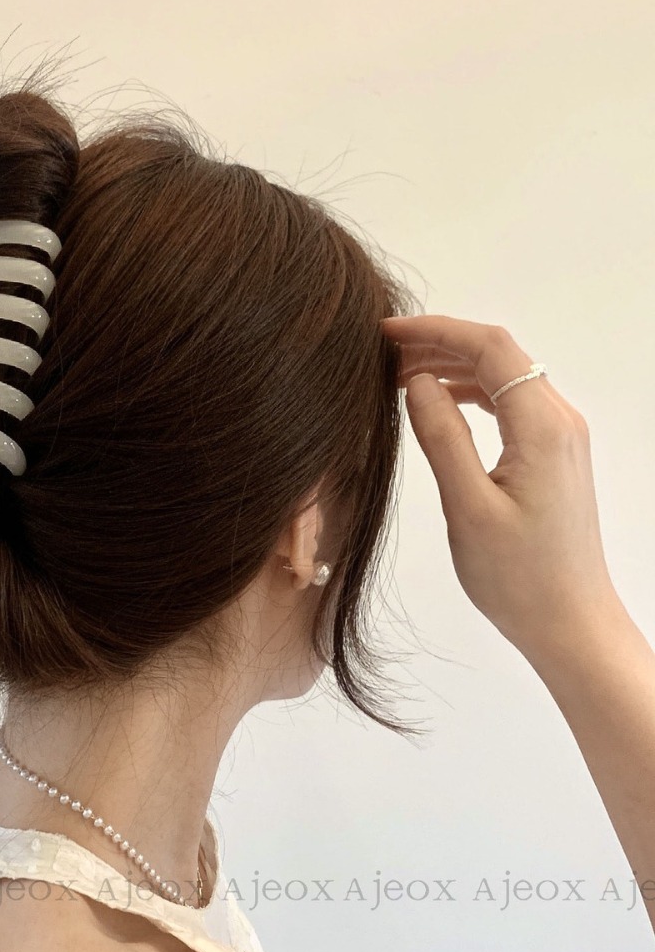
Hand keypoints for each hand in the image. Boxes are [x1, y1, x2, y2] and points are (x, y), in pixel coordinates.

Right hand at [383, 314, 619, 660]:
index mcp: (542, 427)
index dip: (435, 330)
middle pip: (500, 355)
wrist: (570, 621)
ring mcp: (561, 438)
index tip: (384, 332)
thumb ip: (442, 437)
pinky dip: (472, 392)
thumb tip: (419, 381)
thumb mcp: (467, 507)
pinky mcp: (554, 457)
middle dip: (441, 343)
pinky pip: (512, 404)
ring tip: (400, 376)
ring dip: (455, 367)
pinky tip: (439, 403)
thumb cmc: (517, 576)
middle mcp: (559, 421)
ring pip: (505, 377)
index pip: (490, 348)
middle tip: (382, 354)